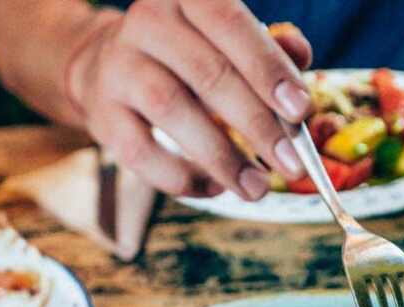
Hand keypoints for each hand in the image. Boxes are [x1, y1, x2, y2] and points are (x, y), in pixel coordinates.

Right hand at [67, 1, 313, 198]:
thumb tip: (300, 60)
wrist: (109, 66)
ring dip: (223, 158)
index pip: (232, 25)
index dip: (268, 69)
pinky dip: (182, 177)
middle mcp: (148, 22)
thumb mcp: (228, 39)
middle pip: (209, 75)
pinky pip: (143, 152)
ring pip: (174, 113)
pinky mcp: (102, 114)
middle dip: (258, 126)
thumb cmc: (189, 54)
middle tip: (292, 165)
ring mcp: (119, 67)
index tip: (301, 111)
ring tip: (257, 187)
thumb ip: (269, 47)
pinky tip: (213, 187)